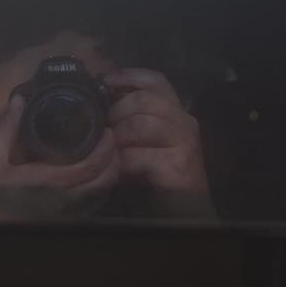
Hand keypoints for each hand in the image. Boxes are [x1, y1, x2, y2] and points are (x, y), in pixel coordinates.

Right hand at [0, 95, 119, 220]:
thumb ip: (7, 128)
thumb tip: (19, 101)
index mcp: (47, 183)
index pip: (91, 167)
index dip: (106, 148)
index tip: (107, 131)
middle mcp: (61, 202)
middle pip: (104, 182)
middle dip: (115, 160)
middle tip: (111, 140)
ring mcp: (63, 215)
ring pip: (101, 196)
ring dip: (109, 175)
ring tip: (105, 154)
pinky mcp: (61, 222)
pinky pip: (91, 206)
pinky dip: (99, 189)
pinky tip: (92, 176)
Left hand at [105, 69, 214, 217]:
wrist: (185, 210)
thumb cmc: (158, 175)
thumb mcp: (143, 141)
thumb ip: (130, 120)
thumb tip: (99, 103)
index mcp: (176, 111)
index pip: (156, 81)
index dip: (129, 76)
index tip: (105, 81)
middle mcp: (185, 122)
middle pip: (144, 99)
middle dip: (116, 112)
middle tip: (104, 130)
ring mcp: (186, 143)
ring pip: (141, 123)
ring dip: (118, 137)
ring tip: (111, 151)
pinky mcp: (180, 166)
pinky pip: (140, 156)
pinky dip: (123, 162)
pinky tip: (119, 170)